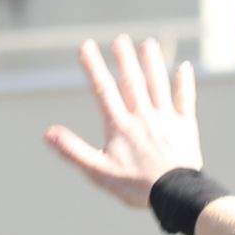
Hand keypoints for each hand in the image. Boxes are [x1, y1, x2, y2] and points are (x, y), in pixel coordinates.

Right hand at [42, 36, 204, 211]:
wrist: (174, 195)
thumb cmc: (135, 186)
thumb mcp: (97, 171)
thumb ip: (73, 150)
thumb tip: (48, 133)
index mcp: (120, 126)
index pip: (103, 90)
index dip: (93, 67)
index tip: (86, 46)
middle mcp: (142, 116)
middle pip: (132, 82)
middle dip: (125, 59)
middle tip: (120, 39)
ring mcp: (165, 120)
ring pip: (157, 85)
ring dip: (152, 63)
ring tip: (148, 43)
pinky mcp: (186, 128)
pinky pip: (185, 101)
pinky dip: (184, 83)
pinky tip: (183, 67)